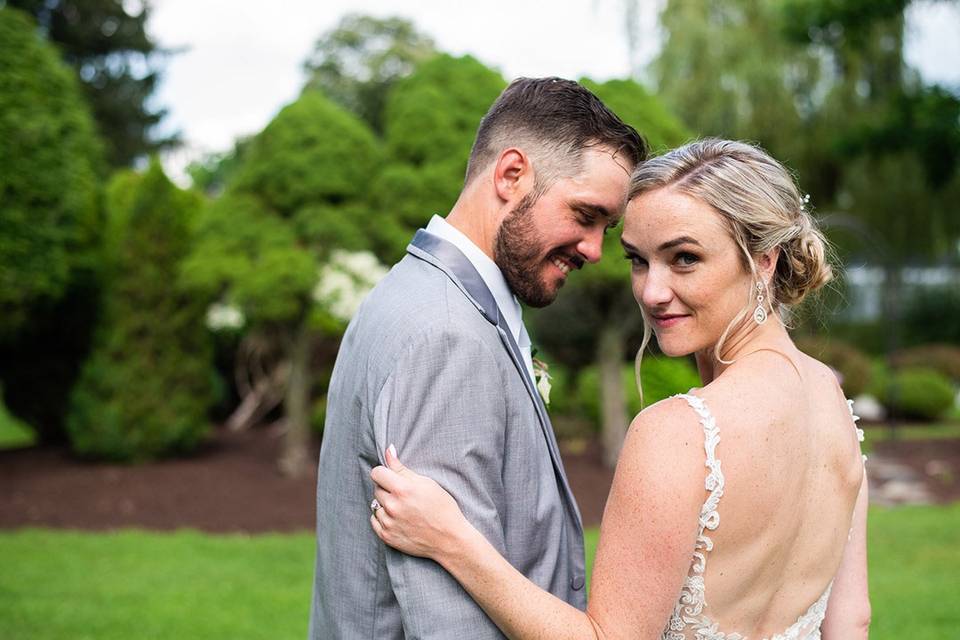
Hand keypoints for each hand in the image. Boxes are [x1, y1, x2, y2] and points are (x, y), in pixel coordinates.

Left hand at [369, 445, 468, 559]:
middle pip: (377, 488)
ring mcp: (388, 522)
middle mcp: (392, 506)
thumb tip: (388, 450)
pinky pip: (374, 520)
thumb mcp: (426, 483)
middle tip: (404, 494)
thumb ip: (401, 468)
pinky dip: (383, 518)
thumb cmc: (442, 507)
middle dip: (387, 488)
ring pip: (375, 505)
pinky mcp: (386, 536)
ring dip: (385, 504)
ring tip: (403, 508)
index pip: (376, 473)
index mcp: (402, 489)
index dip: (384, 473)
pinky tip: (397, 518)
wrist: (449, 538)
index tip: (391, 476)